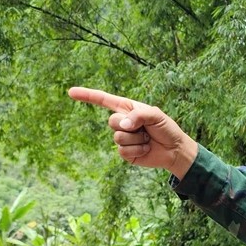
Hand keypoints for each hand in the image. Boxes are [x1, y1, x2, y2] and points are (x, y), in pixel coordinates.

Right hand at [68, 86, 198, 176]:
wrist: (174, 149)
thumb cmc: (166, 128)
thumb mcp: (155, 115)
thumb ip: (138, 115)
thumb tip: (122, 126)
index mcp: (127, 108)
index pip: (103, 100)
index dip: (86, 96)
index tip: (70, 92)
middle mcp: (122, 122)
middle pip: (112, 122)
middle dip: (130, 125)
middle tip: (144, 129)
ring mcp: (122, 138)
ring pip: (118, 137)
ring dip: (136, 139)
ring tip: (147, 139)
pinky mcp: (126, 153)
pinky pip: (123, 151)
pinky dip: (137, 150)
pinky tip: (145, 148)